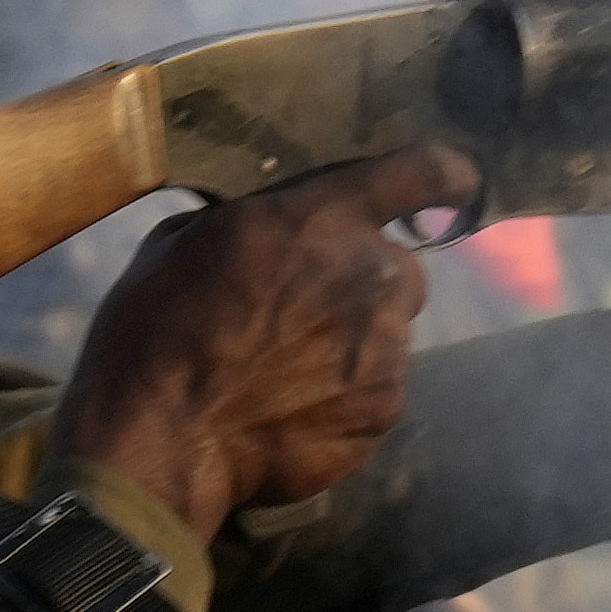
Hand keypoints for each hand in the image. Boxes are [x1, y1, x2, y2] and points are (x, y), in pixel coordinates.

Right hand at [51, 148, 471, 536]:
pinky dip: (346, 401)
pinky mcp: (385, 411)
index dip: (446, 177)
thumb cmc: (154, 330)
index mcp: (322, 216)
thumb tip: (272, 230)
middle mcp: (372, 273)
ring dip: (352, 347)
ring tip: (286, 377)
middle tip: (304, 318)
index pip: (422, 172)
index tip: (456, 186)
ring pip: (388, 336)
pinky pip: (377, 394)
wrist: (160, 438)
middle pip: (399, 270)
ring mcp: (388, 348)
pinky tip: (292, 415)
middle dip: (363, 287)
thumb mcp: (186, 242)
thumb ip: (254, 226)